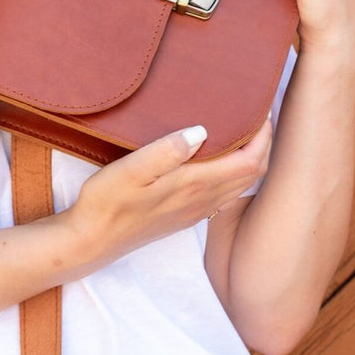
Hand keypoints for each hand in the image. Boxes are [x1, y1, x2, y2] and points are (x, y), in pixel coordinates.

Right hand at [66, 119, 272, 265]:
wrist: (91, 242)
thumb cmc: (107, 203)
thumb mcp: (131, 170)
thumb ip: (167, 150)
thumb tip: (201, 131)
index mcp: (195, 185)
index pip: (249, 162)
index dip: (262, 138)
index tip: (260, 113)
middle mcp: (203, 201)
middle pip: (252, 175)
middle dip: (262, 147)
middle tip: (257, 119)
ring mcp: (195, 211)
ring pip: (240, 187)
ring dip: (250, 162)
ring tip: (243, 135)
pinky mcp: (185, 216)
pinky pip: (224, 195)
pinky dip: (234, 175)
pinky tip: (219, 161)